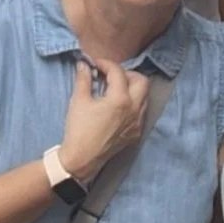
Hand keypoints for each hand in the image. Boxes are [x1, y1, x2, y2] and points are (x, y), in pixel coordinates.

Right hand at [59, 59, 148, 183]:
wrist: (81, 159)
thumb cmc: (78, 129)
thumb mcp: (78, 100)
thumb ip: (84, 79)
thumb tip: (84, 64)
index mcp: (120, 99)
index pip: (118, 72)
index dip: (105, 64)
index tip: (95, 64)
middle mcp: (134, 110)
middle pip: (141, 81)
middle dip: (126, 74)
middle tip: (109, 76)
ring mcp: (137, 123)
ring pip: (144, 97)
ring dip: (132, 88)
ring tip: (113, 89)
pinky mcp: (136, 133)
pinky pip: (141, 112)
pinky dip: (133, 103)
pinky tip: (117, 106)